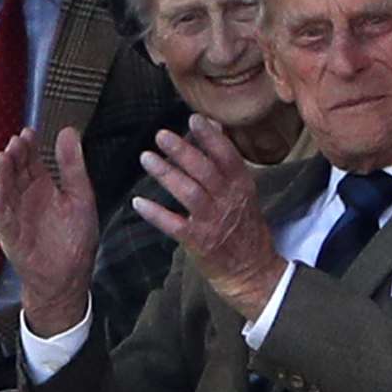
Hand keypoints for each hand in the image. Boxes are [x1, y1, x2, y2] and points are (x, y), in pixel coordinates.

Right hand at [0, 126, 97, 335]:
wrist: (69, 277)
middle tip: (17, 141)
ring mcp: (15, 215)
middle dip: (15, 155)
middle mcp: (26, 198)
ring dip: (2, 173)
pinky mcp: (9, 233)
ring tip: (5, 157)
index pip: (31, 161)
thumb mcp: (80, 197)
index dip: (28, 146)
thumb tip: (69, 133)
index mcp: (43, 188)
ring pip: (4, 189)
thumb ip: (73, 166)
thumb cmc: (75, 241)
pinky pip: (0, 214)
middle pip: (15, 171)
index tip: (29, 132)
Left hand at [132, 115, 285, 320]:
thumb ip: (227, 162)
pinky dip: (156, 213)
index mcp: (242, 188)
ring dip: (167, 174)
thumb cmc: (245, 230)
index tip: (193, 119)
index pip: (228, 156)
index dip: (211, 137)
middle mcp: (228, 202)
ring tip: (147, 159)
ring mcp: (213, 222)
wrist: (253, 272)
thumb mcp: (244, 193)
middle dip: (182, 151)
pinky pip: (174, 225)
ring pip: (189, 192)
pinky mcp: (199, 242)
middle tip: (161, 135)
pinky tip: (138, 202)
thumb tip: (215, 127)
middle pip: (205, 170)